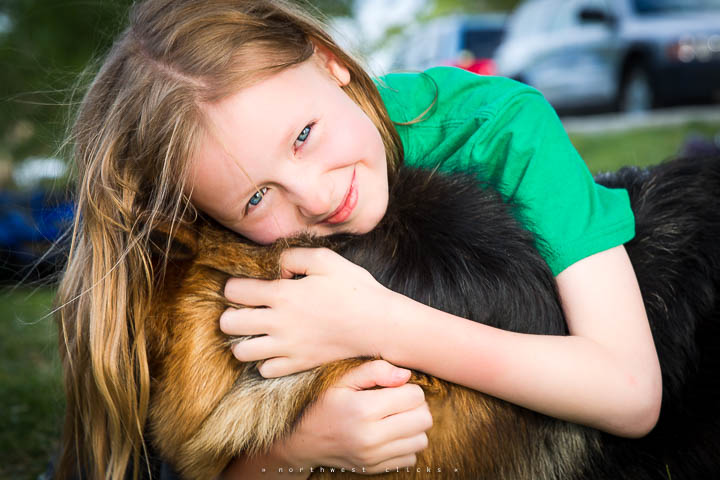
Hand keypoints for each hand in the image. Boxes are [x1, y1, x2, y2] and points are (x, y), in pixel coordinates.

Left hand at [221, 248, 395, 377]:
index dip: (235, 285)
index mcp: (282, 294)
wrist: (378, 325)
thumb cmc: (355, 289)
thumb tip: (273, 268)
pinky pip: (264, 370)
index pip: (233, 291)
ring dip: (243, 340)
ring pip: (240, 351)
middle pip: (228, 323)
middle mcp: (279, 323)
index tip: (248, 285)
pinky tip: (276, 348)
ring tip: (258, 331)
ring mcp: (287, 347)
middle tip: (247, 309)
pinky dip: (264, 361)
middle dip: (231, 313)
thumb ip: (291, 256)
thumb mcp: (325, 260)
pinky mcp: (298, 364)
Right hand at [267, 360, 431, 473]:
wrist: (303, 440)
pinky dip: (406, 445)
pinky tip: (390, 434)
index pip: (414, 396)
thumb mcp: (343, 380)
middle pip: (423, 419)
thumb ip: (374, 371)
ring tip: (396, 417)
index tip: (395, 388)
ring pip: (421, 440)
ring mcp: (374, 456)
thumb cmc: (325, 403)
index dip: (409, 388)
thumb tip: (406, 376)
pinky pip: (410, 457)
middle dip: (416, 406)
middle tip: (400, 401)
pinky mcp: (375, 468)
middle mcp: (371, 437)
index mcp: (363, 409)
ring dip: (414, 427)